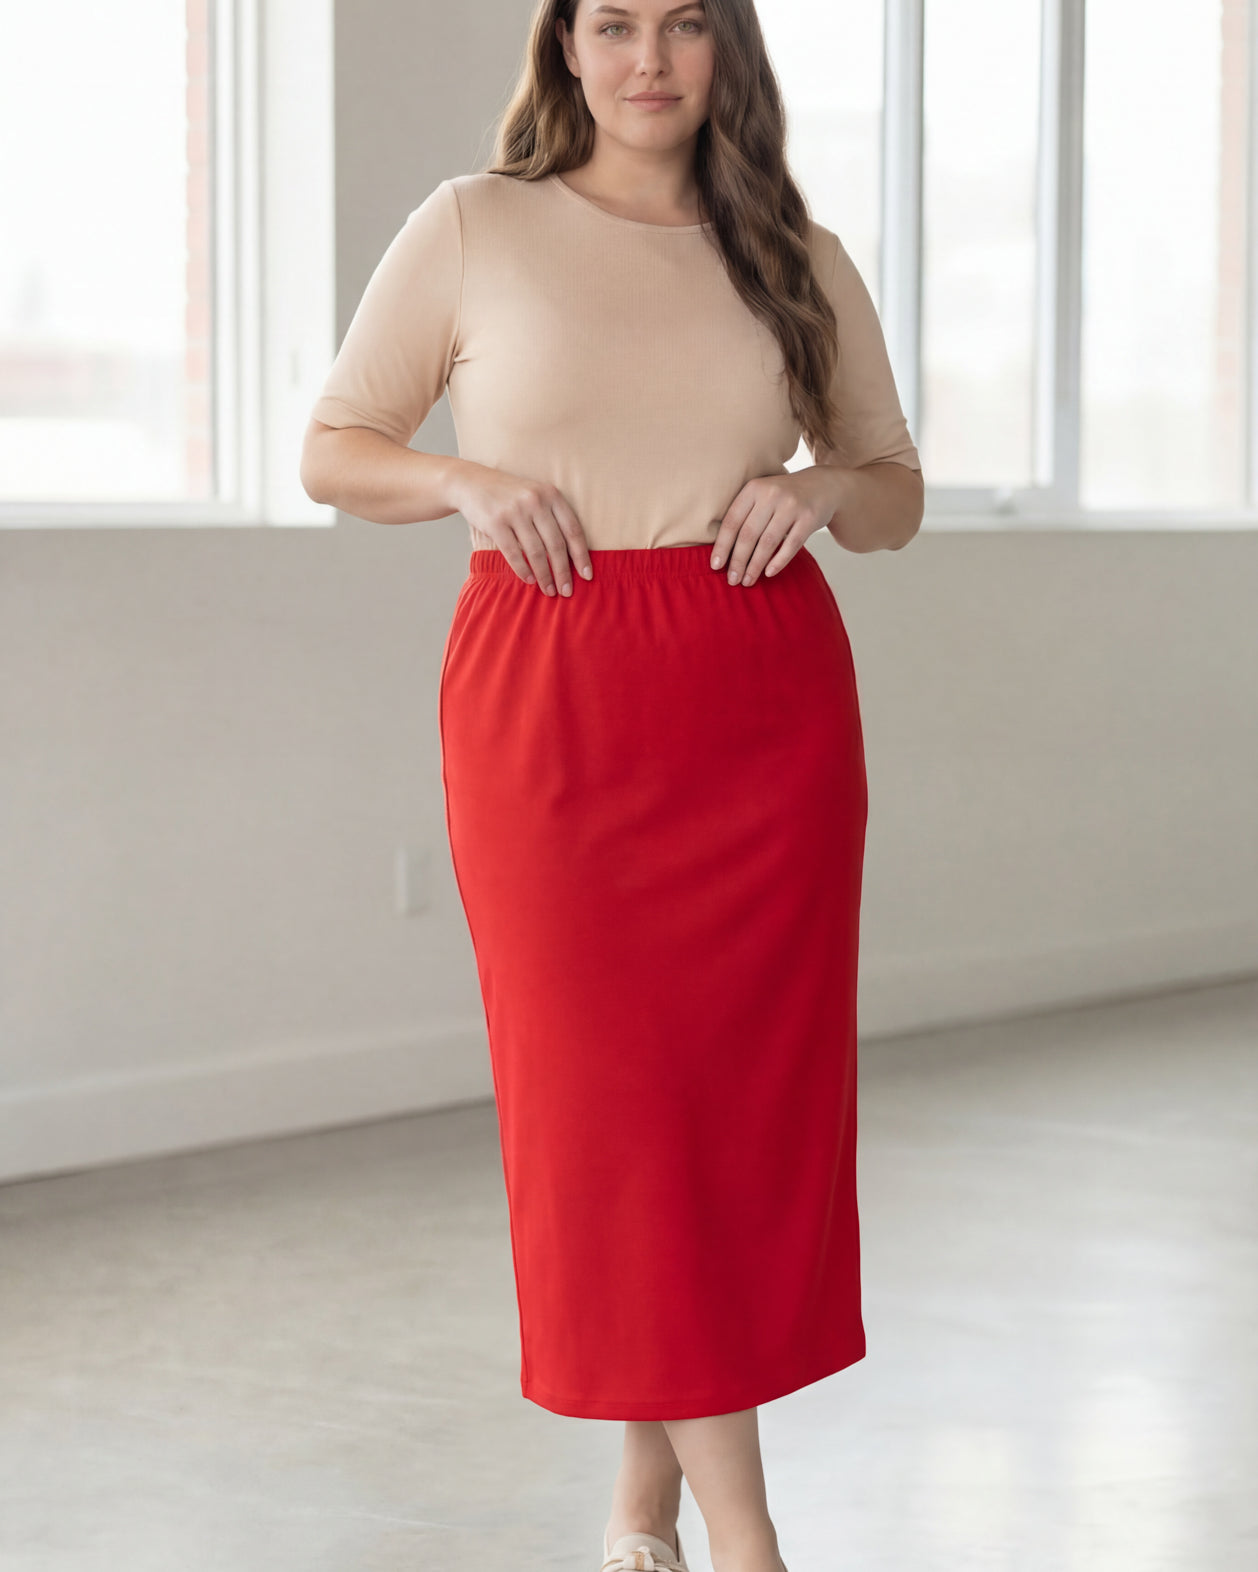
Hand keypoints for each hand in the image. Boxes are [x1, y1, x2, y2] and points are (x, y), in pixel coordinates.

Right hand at [450, 462, 592, 594]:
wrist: (472, 482)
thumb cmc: (510, 495)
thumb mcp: (536, 495)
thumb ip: (553, 517)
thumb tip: (572, 556)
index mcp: (551, 494)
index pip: (573, 530)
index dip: (581, 555)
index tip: (587, 575)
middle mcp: (535, 501)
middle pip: (556, 544)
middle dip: (563, 572)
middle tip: (567, 591)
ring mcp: (514, 511)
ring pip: (536, 552)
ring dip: (544, 575)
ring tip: (549, 590)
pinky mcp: (495, 522)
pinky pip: (513, 553)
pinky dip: (522, 570)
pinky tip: (529, 580)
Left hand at [709, 467, 843, 585]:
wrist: (822, 485)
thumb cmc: (783, 497)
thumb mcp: (762, 495)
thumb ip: (744, 515)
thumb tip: (722, 553)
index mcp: (753, 489)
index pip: (732, 521)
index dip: (722, 546)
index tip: (715, 566)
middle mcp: (771, 494)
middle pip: (748, 534)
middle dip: (738, 561)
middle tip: (732, 580)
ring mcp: (792, 505)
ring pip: (768, 542)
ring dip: (755, 566)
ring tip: (748, 581)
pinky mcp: (809, 518)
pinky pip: (791, 545)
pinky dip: (778, 561)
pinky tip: (769, 573)